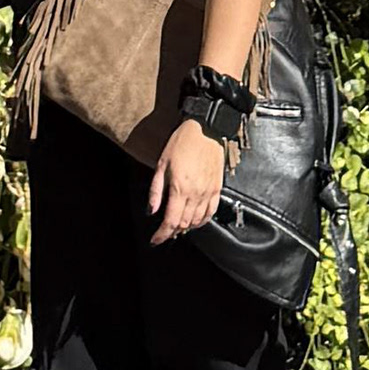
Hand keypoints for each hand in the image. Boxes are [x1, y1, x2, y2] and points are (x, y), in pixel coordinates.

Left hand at [147, 118, 226, 244]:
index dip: (162, 235)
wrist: (206, 129)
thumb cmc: (182, 142)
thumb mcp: (161, 164)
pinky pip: (211, 212)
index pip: (171, 221)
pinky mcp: (217, 188)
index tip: (155, 240)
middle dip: (172, 231)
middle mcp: (196, 194)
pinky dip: (202, 221)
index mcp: (180, 188)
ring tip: (177, 226)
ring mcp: (209, 192)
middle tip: (164, 231)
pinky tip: (195, 220)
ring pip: (197, 221)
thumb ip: (156, 191)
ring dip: (186, 227)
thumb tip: (151, 211)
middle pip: (184, 224)